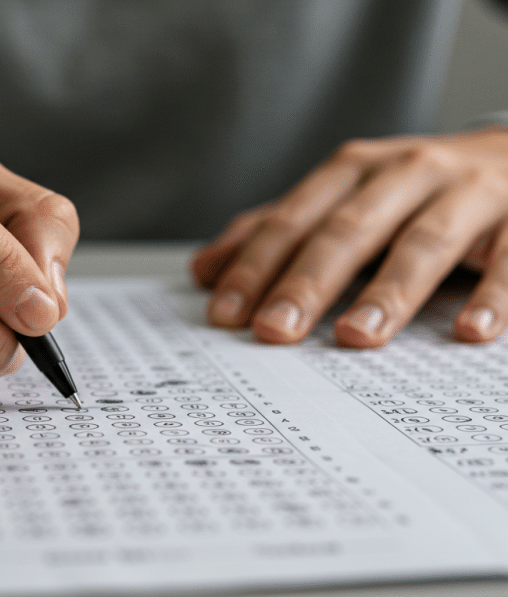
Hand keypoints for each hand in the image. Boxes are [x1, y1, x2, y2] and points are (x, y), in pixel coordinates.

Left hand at [191, 127, 507, 346]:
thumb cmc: (409, 191)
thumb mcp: (339, 201)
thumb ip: (275, 234)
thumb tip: (203, 271)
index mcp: (351, 172)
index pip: (292, 221)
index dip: (255, 267)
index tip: (225, 315)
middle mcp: (404, 174)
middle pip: (347, 230)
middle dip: (306, 282)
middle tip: (274, 332)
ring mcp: (466, 193)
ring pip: (423, 242)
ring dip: (387, 293)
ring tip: (355, 337)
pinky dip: (494, 293)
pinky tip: (470, 332)